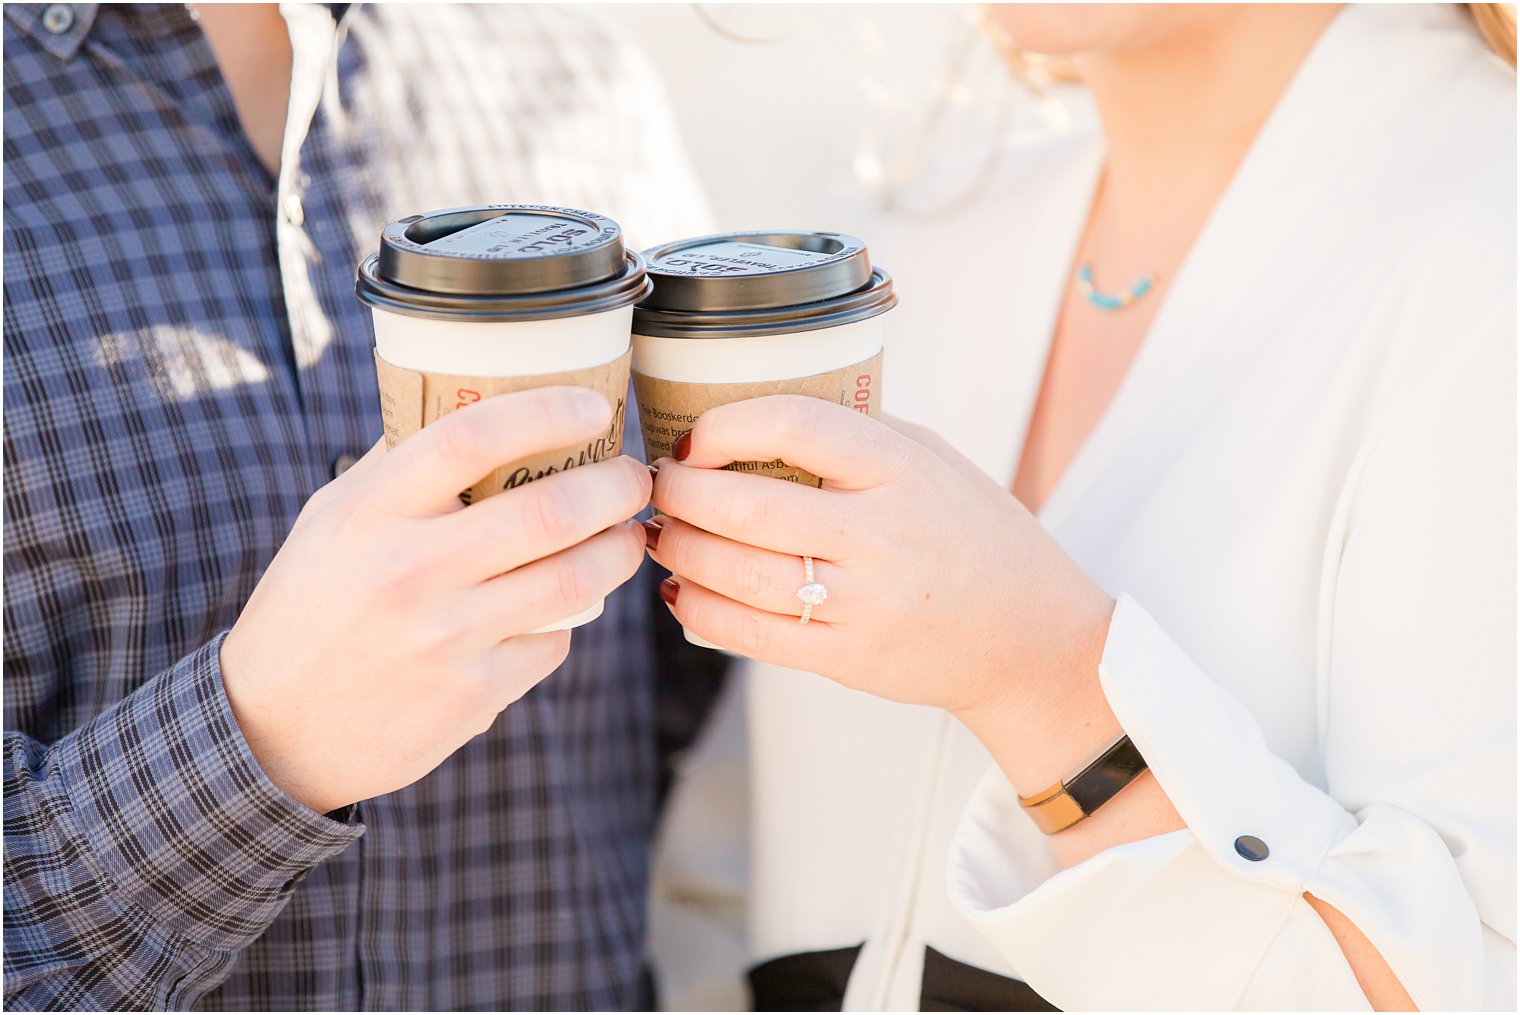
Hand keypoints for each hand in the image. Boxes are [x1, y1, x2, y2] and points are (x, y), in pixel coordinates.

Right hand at [221, 387, 650, 812]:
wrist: (274, 731)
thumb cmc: (313, 605)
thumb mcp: (333, 520)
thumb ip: (400, 467)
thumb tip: (481, 405)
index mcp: (372, 513)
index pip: (472, 437)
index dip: (546, 414)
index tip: (594, 406)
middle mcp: (411, 571)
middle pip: (551, 511)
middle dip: (617, 486)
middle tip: (636, 477)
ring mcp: (445, 638)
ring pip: (575, 580)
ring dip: (620, 551)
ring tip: (629, 535)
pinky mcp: (472, 695)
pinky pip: (553, 643)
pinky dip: (568, 621)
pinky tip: (560, 609)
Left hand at [647, 396, 1114, 738]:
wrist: (1031, 638)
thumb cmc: (976, 536)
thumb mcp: (934, 459)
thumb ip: (857, 435)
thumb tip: (754, 418)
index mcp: (900, 468)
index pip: (790, 425)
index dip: (722, 426)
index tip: (694, 438)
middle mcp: (880, 533)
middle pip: (745, 507)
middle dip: (680, 494)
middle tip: (660, 487)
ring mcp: (863, 602)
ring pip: (737, 575)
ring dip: (680, 551)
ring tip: (662, 534)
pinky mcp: (848, 659)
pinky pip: (750, 636)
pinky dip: (700, 610)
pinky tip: (681, 590)